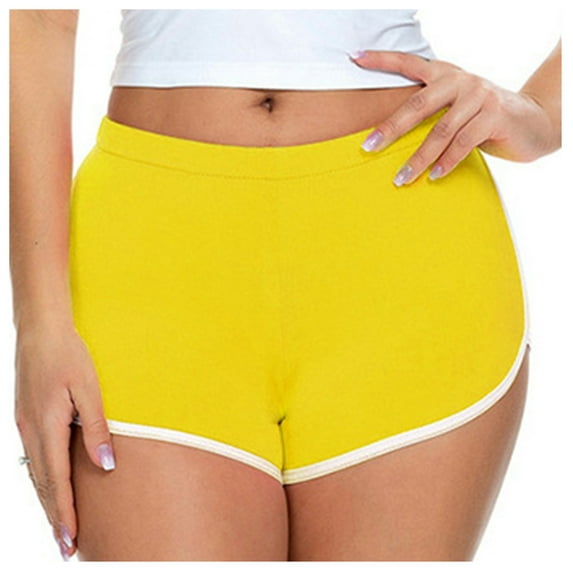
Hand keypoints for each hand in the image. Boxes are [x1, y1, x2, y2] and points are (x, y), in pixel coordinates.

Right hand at [14, 317, 114, 559]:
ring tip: (60, 526)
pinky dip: (42, 481)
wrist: (40, 330)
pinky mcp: (25, 418)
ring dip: (47, 502)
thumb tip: (107, 465)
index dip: (65, 513)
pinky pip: (33, 458)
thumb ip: (96, 427)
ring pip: (35, 474)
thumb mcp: (89, 388)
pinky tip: (49, 488)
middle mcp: (31, 431)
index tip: (72, 541)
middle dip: (55, 518)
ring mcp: (24, 425)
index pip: (57, 481)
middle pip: (42, 485)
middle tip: (67, 548)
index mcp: (48, 426)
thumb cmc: (69, 356)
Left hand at [349, 50, 559, 185]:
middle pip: (418, 105)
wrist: (533, 121)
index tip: (356, 59)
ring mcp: (479, 96)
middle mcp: (461, 81)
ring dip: (418, 158)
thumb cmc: (483, 118)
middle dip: (390, 129)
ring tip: (401, 178)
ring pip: (441, 130)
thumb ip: (431, 114)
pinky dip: (447, 162)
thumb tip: (388, 138)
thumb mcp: (456, 108)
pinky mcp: (495, 115)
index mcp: (446, 74)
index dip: (383, 60)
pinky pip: (464, 143)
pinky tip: (434, 177)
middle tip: (367, 147)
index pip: (410, 63)